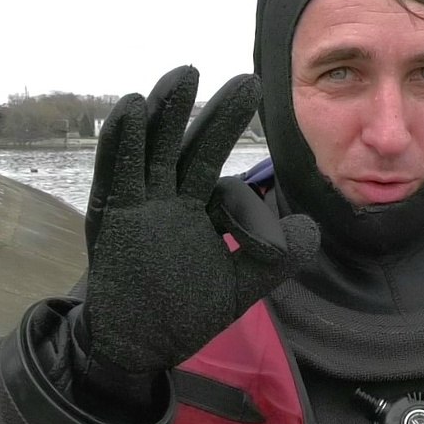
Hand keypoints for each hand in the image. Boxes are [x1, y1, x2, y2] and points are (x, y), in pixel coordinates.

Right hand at [80, 66, 317, 399]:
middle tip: (246, 81)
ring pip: (153, 148)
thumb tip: (311, 227)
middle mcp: (170, 199)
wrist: (139, 347)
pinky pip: (117, 173)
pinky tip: (130, 108)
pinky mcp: (112, 216)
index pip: (226, 184)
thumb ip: (274, 258)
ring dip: (166, 112)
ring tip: (183, 76)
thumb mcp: (239, 284)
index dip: (248, 193)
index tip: (262, 226)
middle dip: (217, 116)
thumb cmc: (185, 313)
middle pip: (194, 149)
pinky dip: (121, 142)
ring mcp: (139, 204)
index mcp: (201, 210)